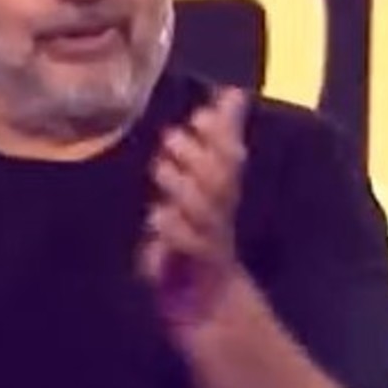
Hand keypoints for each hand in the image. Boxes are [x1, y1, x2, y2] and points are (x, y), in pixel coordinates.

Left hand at [139, 87, 247, 324]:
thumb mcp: (205, 181)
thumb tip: (230, 93)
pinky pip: (189, 245)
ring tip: (161, 167)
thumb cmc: (198, 228)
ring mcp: (211, 236)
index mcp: (224, 187)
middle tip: (171, 136)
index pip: (230, 154)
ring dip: (184, 185)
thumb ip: (218, 137)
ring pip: (206, 208)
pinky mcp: (196, 263)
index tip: (200, 114)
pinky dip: (174, 229)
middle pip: (222, 178)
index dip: (219, 133)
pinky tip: (157, 215)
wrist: (208, 295)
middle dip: (200, 154)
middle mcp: (221, 209)